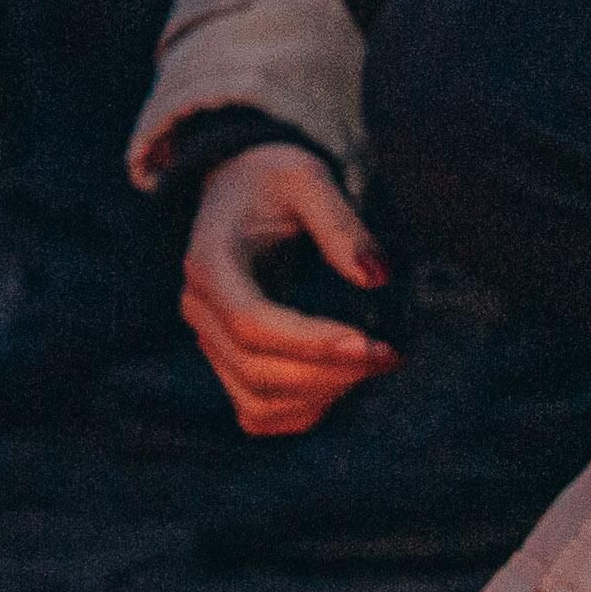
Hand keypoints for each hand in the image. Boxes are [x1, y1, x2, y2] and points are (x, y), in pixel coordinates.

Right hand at [180, 144, 398, 436]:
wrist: (240, 191)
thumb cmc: (274, 180)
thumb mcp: (308, 178)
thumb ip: (341, 224)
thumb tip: (377, 277)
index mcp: (209, 262)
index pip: (251, 322)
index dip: (309, 342)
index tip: (370, 343)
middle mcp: (200, 309)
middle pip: (257, 369)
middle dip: (330, 371)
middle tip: (390, 353)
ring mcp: (209, 342)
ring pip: (258, 400)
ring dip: (322, 394)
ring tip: (372, 363)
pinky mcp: (227, 363)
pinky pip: (259, 413)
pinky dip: (303, 410)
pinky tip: (343, 380)